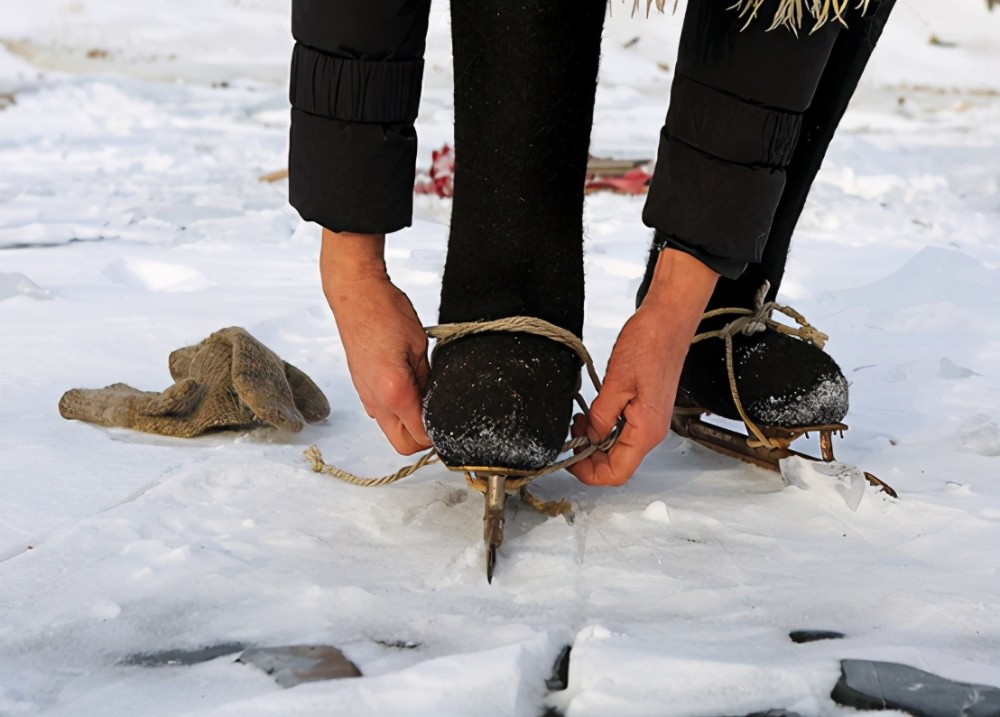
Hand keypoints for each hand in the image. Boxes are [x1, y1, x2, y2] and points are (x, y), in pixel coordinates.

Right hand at [321, 229, 431, 454]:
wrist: (356, 295)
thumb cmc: (385, 312)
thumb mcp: (419, 346)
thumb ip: (428, 380)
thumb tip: (437, 402)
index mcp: (394, 391)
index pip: (420, 436)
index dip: (439, 434)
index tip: (452, 422)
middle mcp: (376, 400)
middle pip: (403, 445)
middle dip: (424, 438)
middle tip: (440, 415)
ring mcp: (366, 397)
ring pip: (392, 430)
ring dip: (411, 423)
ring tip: (425, 396)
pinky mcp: (362, 389)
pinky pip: (383, 413)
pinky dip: (399, 411)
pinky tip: (410, 388)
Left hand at [568, 248, 718, 485]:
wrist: (668, 322)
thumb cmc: (649, 344)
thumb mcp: (615, 383)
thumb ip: (601, 417)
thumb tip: (589, 440)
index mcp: (646, 431)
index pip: (616, 473)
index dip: (589, 473)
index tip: (569, 458)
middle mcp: (651, 431)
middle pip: (617, 464)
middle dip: (589, 455)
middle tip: (572, 433)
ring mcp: (650, 421)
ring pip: (618, 448)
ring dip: (595, 440)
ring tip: (580, 420)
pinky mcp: (646, 410)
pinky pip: (623, 431)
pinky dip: (604, 427)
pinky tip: (593, 412)